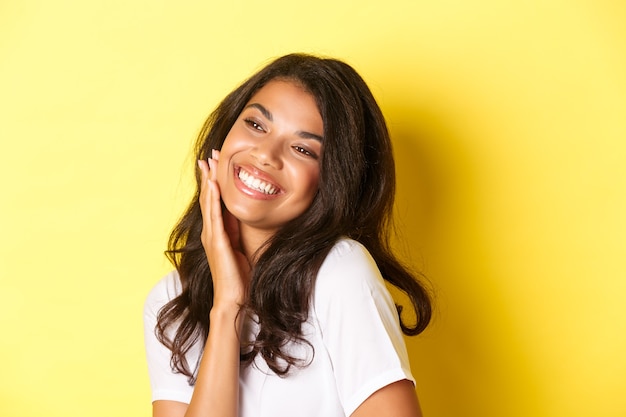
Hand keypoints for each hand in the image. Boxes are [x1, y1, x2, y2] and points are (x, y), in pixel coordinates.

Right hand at [198, 150, 250, 309]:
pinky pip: (214, 215)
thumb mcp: (240, 247)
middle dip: (208, 176)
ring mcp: (212, 236)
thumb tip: (243, 217)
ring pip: (208, 202)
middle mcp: (210, 232)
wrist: (233, 298)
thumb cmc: (238, 276)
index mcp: (217, 232)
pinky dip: (213, 199)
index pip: (213, 202)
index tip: (214, 164)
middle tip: (208, 155)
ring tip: (208, 163)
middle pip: (208, 197)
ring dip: (208, 181)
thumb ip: (237, 232)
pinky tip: (213, 185)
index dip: (213, 182)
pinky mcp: (218, 242)